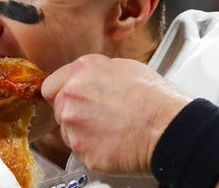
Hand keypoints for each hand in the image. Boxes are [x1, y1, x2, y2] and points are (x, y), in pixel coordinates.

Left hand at [41, 54, 190, 173]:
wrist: (168, 128)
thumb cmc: (155, 99)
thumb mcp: (126, 67)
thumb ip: (97, 72)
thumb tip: (89, 78)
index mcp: (82, 71)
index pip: (51, 86)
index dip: (62, 94)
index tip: (71, 101)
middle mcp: (72, 95)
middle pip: (58, 109)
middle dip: (75, 113)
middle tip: (100, 117)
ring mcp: (74, 125)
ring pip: (67, 132)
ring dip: (83, 132)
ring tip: (111, 129)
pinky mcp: (82, 150)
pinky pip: (80, 151)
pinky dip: (94, 149)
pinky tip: (113, 142)